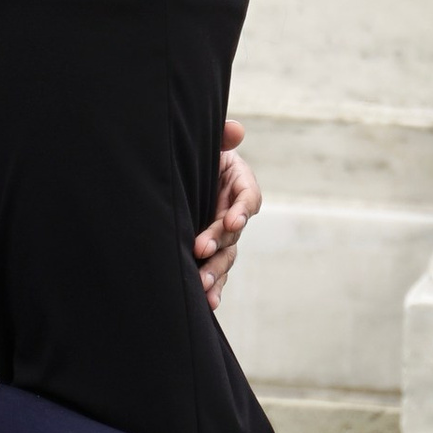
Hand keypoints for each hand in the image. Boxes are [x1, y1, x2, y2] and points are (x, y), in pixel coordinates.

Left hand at [195, 120, 260, 311]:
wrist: (183, 174)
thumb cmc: (199, 156)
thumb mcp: (209, 145)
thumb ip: (222, 138)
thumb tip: (235, 129)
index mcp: (239, 184)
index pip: (248, 198)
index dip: (242, 210)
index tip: (233, 220)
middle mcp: (235, 212)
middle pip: (233, 233)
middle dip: (219, 244)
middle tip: (202, 251)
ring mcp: (224, 235)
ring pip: (226, 257)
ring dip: (216, 271)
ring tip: (204, 286)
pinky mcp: (212, 252)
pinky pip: (218, 272)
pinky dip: (215, 287)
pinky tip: (208, 302)